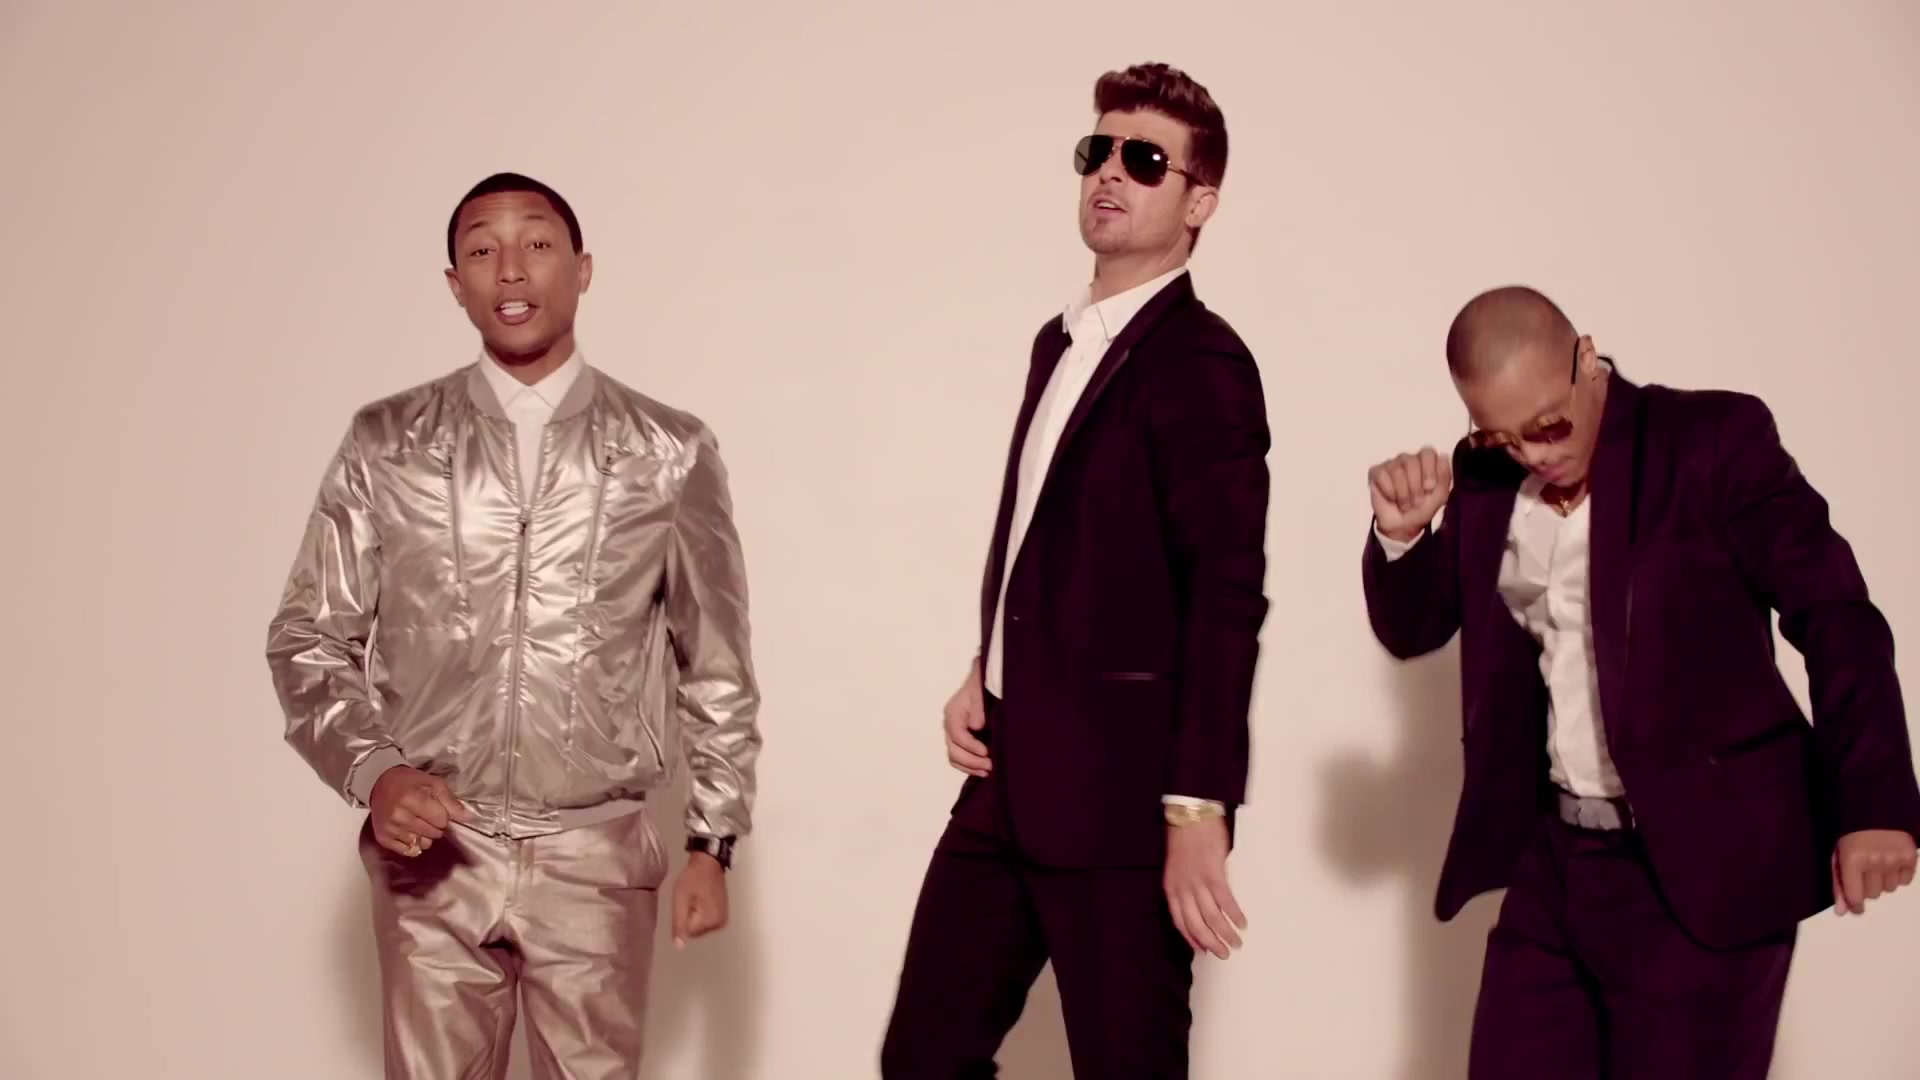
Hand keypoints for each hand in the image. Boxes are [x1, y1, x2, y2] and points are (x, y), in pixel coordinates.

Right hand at [369, 765, 469, 856]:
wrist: (380, 783)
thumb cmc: (411, 782)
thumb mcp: (433, 783)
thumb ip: (450, 801)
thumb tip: (467, 818)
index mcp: (412, 798)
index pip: (441, 820)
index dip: (444, 816)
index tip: (438, 809)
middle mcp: (399, 816)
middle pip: (433, 833)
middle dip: (436, 826)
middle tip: (428, 815)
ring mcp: (391, 829)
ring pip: (423, 844)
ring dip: (425, 836)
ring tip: (418, 822)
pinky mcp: (384, 839)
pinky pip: (409, 851)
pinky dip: (414, 844)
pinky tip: (410, 832)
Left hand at [673, 852, 728, 947]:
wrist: (709, 863)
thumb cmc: (692, 879)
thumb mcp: (680, 899)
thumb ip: (679, 924)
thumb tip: (679, 946)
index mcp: (710, 921)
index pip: (688, 932)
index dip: (683, 917)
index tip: (686, 902)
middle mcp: (719, 924)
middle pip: (694, 931)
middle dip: (689, 918)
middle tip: (691, 899)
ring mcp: (723, 920)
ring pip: (699, 927)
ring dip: (694, 916)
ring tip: (696, 898)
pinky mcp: (723, 915)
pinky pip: (705, 922)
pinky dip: (701, 914)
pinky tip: (701, 900)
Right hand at [943, 657, 989, 776]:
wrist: (984, 682)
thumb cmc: (984, 686)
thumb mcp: (982, 692)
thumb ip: (978, 708)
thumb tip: (976, 726)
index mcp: (953, 713)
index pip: (957, 735)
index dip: (971, 746)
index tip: (987, 752)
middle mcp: (950, 725)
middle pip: (954, 750)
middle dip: (972, 761)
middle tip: (990, 766)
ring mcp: (954, 734)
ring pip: (955, 757)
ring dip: (970, 767)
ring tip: (988, 771)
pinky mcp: (961, 741)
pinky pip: (959, 758)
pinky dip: (970, 766)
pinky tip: (984, 771)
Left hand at [1164, 817, 1246, 959]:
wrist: (1189, 814)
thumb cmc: (1185, 838)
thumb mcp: (1177, 867)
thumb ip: (1184, 886)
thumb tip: (1198, 904)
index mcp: (1171, 888)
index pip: (1180, 922)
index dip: (1192, 939)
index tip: (1203, 951)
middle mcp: (1182, 889)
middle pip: (1196, 925)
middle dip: (1211, 943)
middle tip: (1224, 954)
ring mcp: (1197, 882)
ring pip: (1211, 917)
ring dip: (1225, 933)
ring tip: (1236, 942)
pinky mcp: (1213, 873)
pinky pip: (1225, 901)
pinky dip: (1234, 914)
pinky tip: (1242, 923)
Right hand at [1368, 447, 1451, 542]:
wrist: (1403, 526)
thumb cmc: (1423, 508)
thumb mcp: (1440, 496)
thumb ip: (1445, 476)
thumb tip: (1444, 456)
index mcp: (1426, 461)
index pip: (1427, 452)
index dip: (1428, 470)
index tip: (1429, 488)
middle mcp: (1408, 459)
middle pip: (1411, 461)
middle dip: (1415, 486)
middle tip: (1416, 502)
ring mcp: (1391, 464)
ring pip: (1396, 470)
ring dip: (1402, 493)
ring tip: (1405, 504)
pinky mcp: (1376, 472)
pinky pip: (1381, 475)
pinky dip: (1389, 491)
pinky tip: (1391, 498)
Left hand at [1831, 829, 1916, 914]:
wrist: (1874, 812)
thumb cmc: (1851, 837)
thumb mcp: (1838, 857)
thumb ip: (1839, 885)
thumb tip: (1842, 912)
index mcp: (1852, 860)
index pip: (1855, 896)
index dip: (1855, 905)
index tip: (1856, 908)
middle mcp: (1874, 861)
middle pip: (1872, 895)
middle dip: (1867, 887)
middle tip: (1864, 871)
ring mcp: (1894, 859)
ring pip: (1889, 890)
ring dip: (1882, 881)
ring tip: (1877, 864)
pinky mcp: (1910, 857)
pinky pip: (1905, 882)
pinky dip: (1898, 876)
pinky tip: (1891, 862)